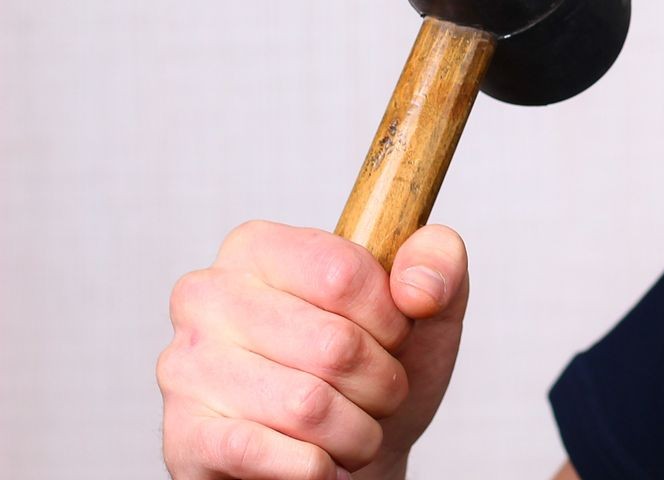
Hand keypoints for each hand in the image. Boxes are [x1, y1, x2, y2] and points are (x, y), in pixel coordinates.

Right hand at [158, 220, 469, 478]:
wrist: (344, 454)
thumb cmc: (373, 368)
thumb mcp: (424, 306)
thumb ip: (437, 261)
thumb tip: (417, 287)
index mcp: (258, 247)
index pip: (344, 273)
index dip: (391, 319)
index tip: (393, 334)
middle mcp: (207, 297)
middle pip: (334, 345)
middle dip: (380, 383)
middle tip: (375, 391)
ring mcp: (186, 368)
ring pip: (308, 407)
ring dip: (355, 432)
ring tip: (350, 427)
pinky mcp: (184, 437)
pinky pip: (264, 454)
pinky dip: (316, 469)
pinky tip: (321, 463)